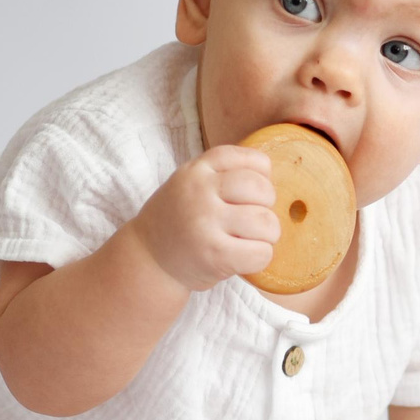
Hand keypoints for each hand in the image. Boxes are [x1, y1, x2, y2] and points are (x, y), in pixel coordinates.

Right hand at [134, 144, 279, 289]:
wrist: (148, 258)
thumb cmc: (180, 220)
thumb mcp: (190, 183)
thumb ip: (223, 173)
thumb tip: (272, 177)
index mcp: (197, 169)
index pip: (254, 161)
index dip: (264, 178)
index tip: (252, 193)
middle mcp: (200, 191)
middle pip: (262, 190)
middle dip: (268, 207)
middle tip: (253, 220)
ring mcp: (206, 222)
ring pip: (266, 223)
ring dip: (267, 236)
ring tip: (250, 240)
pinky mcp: (214, 254)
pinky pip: (260, 253)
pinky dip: (261, 257)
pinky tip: (245, 257)